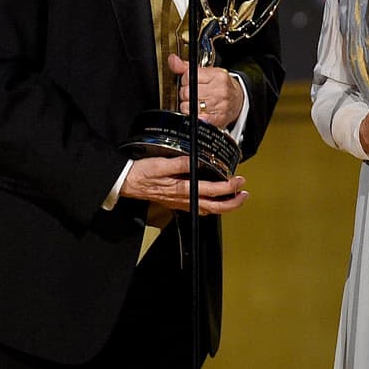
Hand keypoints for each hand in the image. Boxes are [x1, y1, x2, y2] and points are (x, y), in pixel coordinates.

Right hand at [119, 155, 249, 215]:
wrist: (125, 183)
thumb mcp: (160, 164)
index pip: (211, 191)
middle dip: (232, 202)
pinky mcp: (175, 202)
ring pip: (207, 209)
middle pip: (214, 207)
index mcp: (182, 189)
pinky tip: (213, 201)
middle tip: (244, 194)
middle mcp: (183, 199)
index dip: (228, 187)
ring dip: (224, 206)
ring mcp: (180, 203)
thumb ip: (179, 163)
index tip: (238, 180)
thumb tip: (197, 159)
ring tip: (234, 198)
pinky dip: (210, 206)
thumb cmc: (140, 174)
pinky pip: (197, 208)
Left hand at [169, 53, 243, 127]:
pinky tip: (198, 112)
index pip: (189, 77)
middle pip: (187, 92)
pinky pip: (195, 118)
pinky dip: (192, 116)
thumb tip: (173, 60)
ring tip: (196, 102)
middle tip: (193, 93)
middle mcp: (220, 91)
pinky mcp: (216, 120)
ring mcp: (219, 106)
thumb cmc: (221, 86)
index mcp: (218, 76)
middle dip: (186, 93)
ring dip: (188, 106)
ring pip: (188, 106)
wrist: (238, 101)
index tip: (191, 82)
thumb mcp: (208, 72)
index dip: (185, 80)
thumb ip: (187, 67)